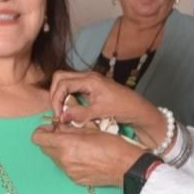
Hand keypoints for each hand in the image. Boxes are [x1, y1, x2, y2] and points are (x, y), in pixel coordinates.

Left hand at [32, 124, 142, 186]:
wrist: (126, 167)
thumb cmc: (113, 146)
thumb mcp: (91, 130)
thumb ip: (70, 128)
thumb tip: (59, 126)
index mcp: (66, 144)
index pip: (38, 138)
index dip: (42, 131)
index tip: (51, 128)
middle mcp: (64, 160)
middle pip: (44, 148)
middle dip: (50, 140)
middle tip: (63, 134)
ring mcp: (69, 171)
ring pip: (54, 158)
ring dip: (59, 150)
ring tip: (76, 145)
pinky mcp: (75, 179)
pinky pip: (65, 167)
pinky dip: (68, 160)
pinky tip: (83, 156)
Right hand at [49, 70, 166, 146]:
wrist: (138, 108)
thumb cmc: (123, 108)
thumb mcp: (100, 112)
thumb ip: (80, 113)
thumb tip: (62, 116)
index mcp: (90, 80)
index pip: (62, 83)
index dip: (56, 99)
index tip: (59, 114)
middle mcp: (88, 76)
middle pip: (60, 77)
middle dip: (55, 94)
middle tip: (58, 111)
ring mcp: (90, 80)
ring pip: (65, 81)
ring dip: (60, 95)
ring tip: (63, 111)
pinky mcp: (91, 86)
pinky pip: (73, 86)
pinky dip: (68, 96)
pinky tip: (71, 109)